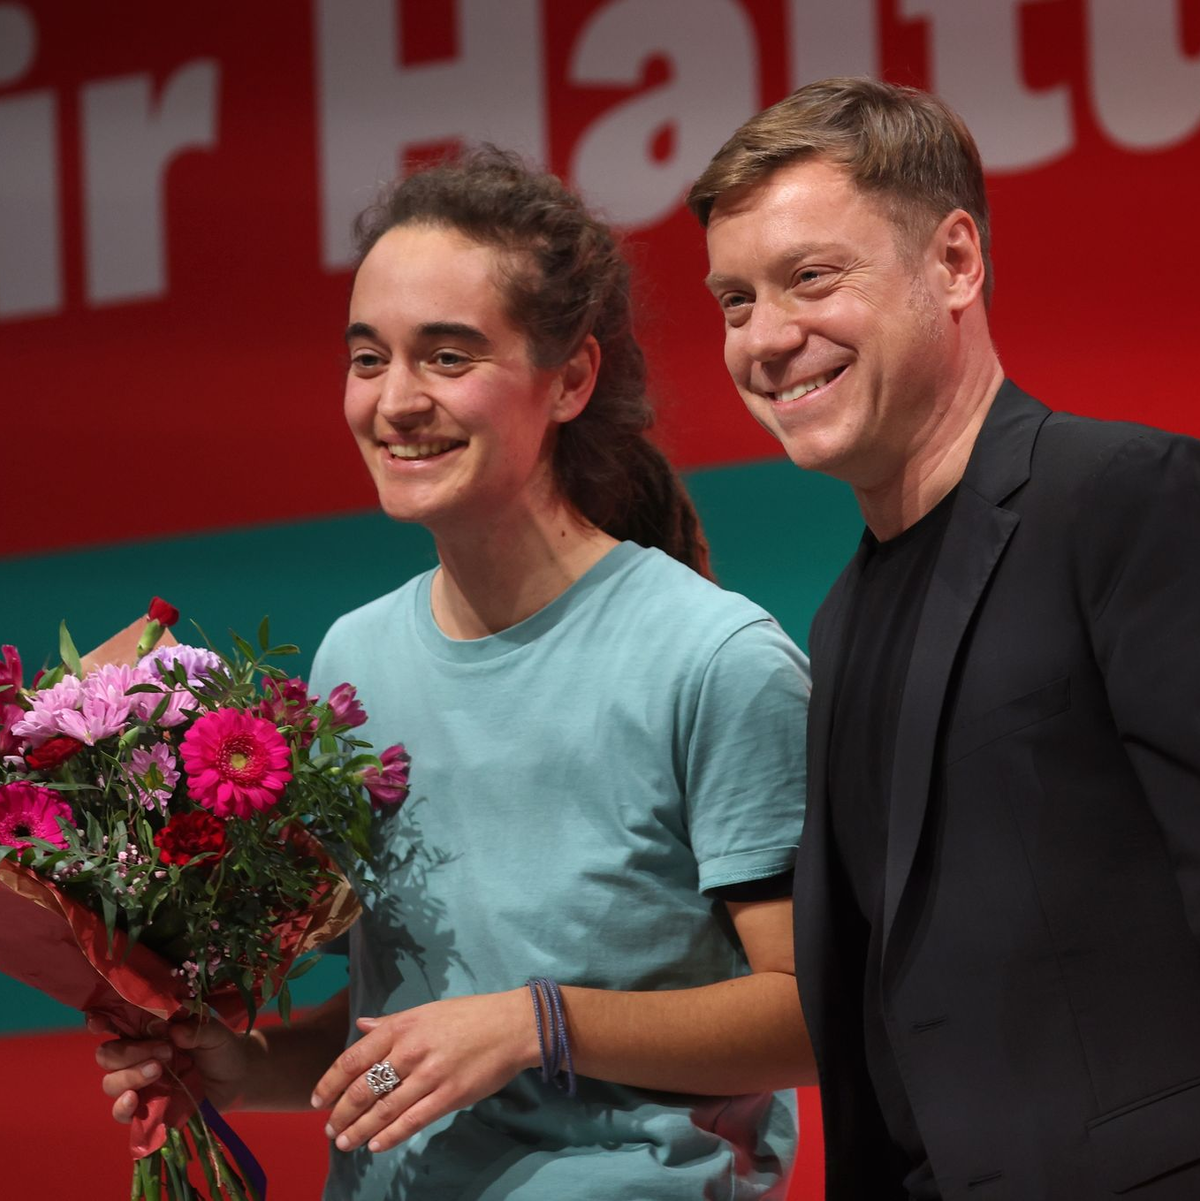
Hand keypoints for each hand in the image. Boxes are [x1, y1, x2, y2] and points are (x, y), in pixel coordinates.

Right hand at [89, 1013, 252, 1123]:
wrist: (237, 1079)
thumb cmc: (221, 1047)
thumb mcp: (215, 1032)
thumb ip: (197, 1028)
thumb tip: (174, 1030)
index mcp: (148, 1030)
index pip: (114, 1024)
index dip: (101, 1022)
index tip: (99, 1024)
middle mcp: (137, 1056)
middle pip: (108, 1055)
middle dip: (129, 1053)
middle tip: (165, 1051)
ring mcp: (139, 1083)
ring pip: (111, 1082)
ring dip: (130, 1076)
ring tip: (159, 1071)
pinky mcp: (145, 1109)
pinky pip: (120, 1112)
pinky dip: (122, 1107)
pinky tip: (134, 1100)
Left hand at [313, 989, 537, 1152]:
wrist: (511, 1025)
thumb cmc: (468, 1015)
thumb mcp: (426, 1011)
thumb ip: (391, 1023)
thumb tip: (361, 1026)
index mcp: (401, 1027)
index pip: (353, 1058)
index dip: (330, 1082)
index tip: (317, 1100)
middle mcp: (410, 1050)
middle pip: (363, 1088)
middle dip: (341, 1113)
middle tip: (329, 1129)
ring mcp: (429, 1075)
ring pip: (384, 1109)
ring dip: (360, 1130)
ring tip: (345, 1143)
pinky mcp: (449, 1096)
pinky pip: (412, 1120)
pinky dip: (390, 1136)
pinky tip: (376, 1145)